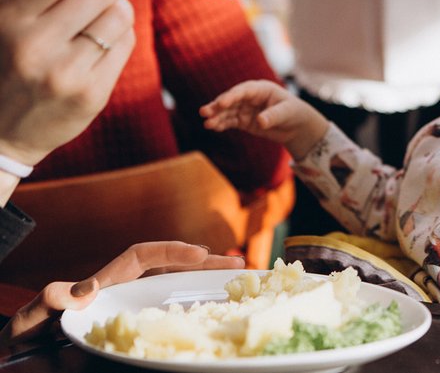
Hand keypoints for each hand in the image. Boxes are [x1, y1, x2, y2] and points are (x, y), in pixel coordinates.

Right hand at [0, 0, 134, 167]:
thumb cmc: (0, 57)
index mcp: (6, 17)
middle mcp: (33, 46)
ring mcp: (65, 74)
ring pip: (121, 14)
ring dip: (115, 9)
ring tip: (93, 21)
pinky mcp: (91, 96)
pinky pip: (126, 43)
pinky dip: (118, 35)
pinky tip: (96, 45)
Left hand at [0, 241, 243, 347]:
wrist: (27, 360)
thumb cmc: (30, 338)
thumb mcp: (34, 320)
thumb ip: (51, 303)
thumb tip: (74, 291)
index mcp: (106, 283)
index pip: (143, 256)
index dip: (172, 251)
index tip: (199, 254)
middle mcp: (126, 293)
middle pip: (172, 270)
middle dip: (206, 265)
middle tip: (238, 265)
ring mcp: (135, 312)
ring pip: (178, 292)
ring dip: (208, 285)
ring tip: (241, 283)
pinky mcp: (140, 334)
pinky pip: (173, 319)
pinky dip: (198, 313)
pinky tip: (219, 316)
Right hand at [200, 79, 328, 159]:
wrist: (296, 126)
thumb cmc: (294, 113)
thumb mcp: (287, 112)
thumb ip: (273, 116)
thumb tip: (260, 121)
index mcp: (261, 89)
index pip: (243, 91)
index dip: (232, 96)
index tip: (221, 103)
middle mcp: (250, 97)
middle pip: (231, 100)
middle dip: (217, 106)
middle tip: (204, 112)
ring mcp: (245, 109)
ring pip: (228, 112)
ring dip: (216, 117)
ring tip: (207, 124)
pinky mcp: (244, 120)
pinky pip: (230, 121)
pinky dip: (222, 124)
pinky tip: (213, 127)